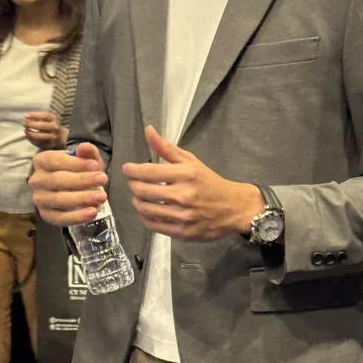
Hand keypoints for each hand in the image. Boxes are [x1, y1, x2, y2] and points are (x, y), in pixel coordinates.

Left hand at [24, 112, 67, 149]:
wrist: (61, 136)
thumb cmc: (50, 125)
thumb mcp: (47, 119)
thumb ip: (38, 117)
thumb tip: (26, 117)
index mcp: (54, 119)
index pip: (45, 116)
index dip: (35, 115)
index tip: (26, 116)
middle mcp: (54, 127)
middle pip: (42, 126)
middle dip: (31, 124)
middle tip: (24, 123)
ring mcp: (53, 137)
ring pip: (40, 136)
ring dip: (31, 134)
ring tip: (25, 131)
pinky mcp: (50, 145)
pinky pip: (39, 143)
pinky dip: (32, 140)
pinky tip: (27, 136)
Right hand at [28, 141, 107, 226]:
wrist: (72, 188)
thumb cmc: (77, 170)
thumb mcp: (84, 159)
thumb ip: (87, 152)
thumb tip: (85, 148)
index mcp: (42, 160)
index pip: (55, 160)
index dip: (76, 164)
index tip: (95, 166)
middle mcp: (36, 180)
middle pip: (57, 180)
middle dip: (82, 180)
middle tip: (103, 179)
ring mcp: (39, 199)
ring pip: (59, 200)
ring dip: (82, 198)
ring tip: (101, 196)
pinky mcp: (45, 215)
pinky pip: (59, 218)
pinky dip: (77, 216)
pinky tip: (92, 212)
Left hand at [123, 126, 263, 241]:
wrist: (234, 208)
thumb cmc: (210, 182)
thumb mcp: (191, 161)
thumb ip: (166, 148)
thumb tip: (148, 130)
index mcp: (185, 175)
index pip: (148, 172)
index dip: (132, 170)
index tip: (127, 169)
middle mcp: (183, 195)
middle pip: (143, 191)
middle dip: (133, 185)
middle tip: (133, 183)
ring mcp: (183, 216)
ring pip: (145, 209)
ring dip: (136, 201)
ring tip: (139, 196)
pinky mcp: (183, 232)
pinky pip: (153, 225)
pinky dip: (144, 216)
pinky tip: (146, 210)